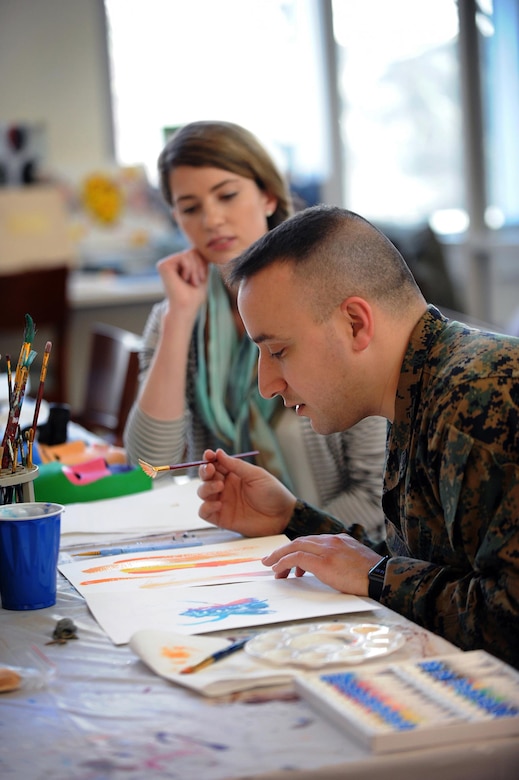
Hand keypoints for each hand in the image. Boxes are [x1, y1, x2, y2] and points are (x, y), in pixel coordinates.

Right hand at [157, 248, 208, 321]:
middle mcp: (171, 263)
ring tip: (191, 282)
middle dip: (199, 267)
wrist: (186, 307)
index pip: (196, 252)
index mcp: (179, 265)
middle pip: (193, 251)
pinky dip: (189, 269)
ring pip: (189, 253)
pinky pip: (184, 257)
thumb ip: (200, 258)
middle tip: (195, 282)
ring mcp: (166, 263)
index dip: (203, 264)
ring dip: (195, 270)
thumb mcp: (201, 273)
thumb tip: (200, 247)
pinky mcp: (163, 265)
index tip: (200, 279)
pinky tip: (183, 279)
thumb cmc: (194, 295)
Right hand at [197, 448, 296, 536]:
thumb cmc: (273, 493)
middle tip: (211, 470)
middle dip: (205, 472)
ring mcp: (223, 503)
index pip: (216, 464)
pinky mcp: (222, 518)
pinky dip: (206, 507)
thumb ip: (236, 465)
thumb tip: (218, 453)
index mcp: (233, 475)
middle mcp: (225, 487)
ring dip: (206, 488)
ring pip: (202, 493)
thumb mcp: (256, 475)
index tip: (209, 454)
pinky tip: (218, 504)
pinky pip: (204, 512)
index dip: (209, 458)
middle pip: (206, 477)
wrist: (282, 516)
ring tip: (219, 486)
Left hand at [262, 535, 382, 595]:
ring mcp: (327, 549)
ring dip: (280, 557)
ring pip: (295, 546)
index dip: (297, 550)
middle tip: (270, 560)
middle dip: (282, 551)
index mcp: (339, 540)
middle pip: (300, 541)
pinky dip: (284, 563)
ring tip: (272, 568)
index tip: (288, 561)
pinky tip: (278, 570)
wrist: (383, 578)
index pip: (312, 541)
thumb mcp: (355, 562)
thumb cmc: (373, 576)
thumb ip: (341, 559)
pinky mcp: (324, 561)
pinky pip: (297, 558)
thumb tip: (330, 569)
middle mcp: (331, 540)